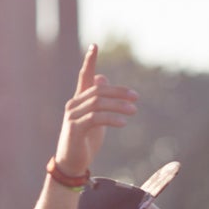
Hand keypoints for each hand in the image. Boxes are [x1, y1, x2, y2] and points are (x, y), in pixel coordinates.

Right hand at [56, 45, 138, 174]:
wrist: (72, 163)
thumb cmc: (85, 141)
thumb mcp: (96, 118)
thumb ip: (100, 100)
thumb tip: (102, 77)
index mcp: (80, 100)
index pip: (84, 76)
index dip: (89, 61)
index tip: (94, 45)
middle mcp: (74, 104)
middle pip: (98, 90)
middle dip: (119, 92)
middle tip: (136, 97)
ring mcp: (72, 115)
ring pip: (98, 103)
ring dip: (118, 105)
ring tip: (134, 110)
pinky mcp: (75, 128)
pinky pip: (95, 119)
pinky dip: (111, 118)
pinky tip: (123, 123)